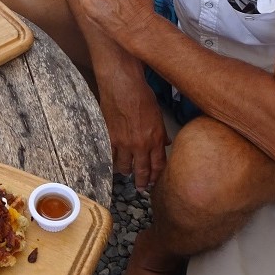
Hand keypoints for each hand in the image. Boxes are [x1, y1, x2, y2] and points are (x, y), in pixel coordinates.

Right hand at [97, 67, 168, 189]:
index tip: (154, 180)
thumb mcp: (158, 114)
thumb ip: (161, 132)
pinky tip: (113, 162)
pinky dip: (112, 161)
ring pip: (125, 167)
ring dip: (127, 171)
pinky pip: (111, 157)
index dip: (156, 175)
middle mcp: (140, 145)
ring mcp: (123, 143)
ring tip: (127, 173)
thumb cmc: (142, 95)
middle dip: (142, 182)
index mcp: (155, 139)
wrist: (122, 85)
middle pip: (142, 171)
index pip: (157, 165)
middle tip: (142, 188)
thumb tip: (166, 143)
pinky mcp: (109, 138)